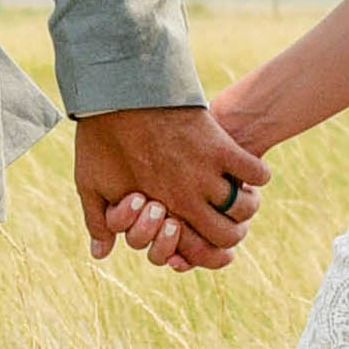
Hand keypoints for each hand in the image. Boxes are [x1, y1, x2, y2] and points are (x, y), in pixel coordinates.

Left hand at [80, 102, 265, 270]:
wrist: (117, 93)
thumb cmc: (101, 138)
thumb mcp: (90, 183)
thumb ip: (98, 221)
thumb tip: (101, 254)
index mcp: (160, 211)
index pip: (199, 250)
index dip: (212, 250)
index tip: (214, 236)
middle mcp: (187, 198)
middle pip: (229, 234)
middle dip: (234, 230)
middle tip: (232, 217)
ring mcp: (205, 172)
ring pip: (245, 206)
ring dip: (248, 202)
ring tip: (244, 193)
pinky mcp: (220, 146)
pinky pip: (255, 172)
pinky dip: (258, 174)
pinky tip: (251, 170)